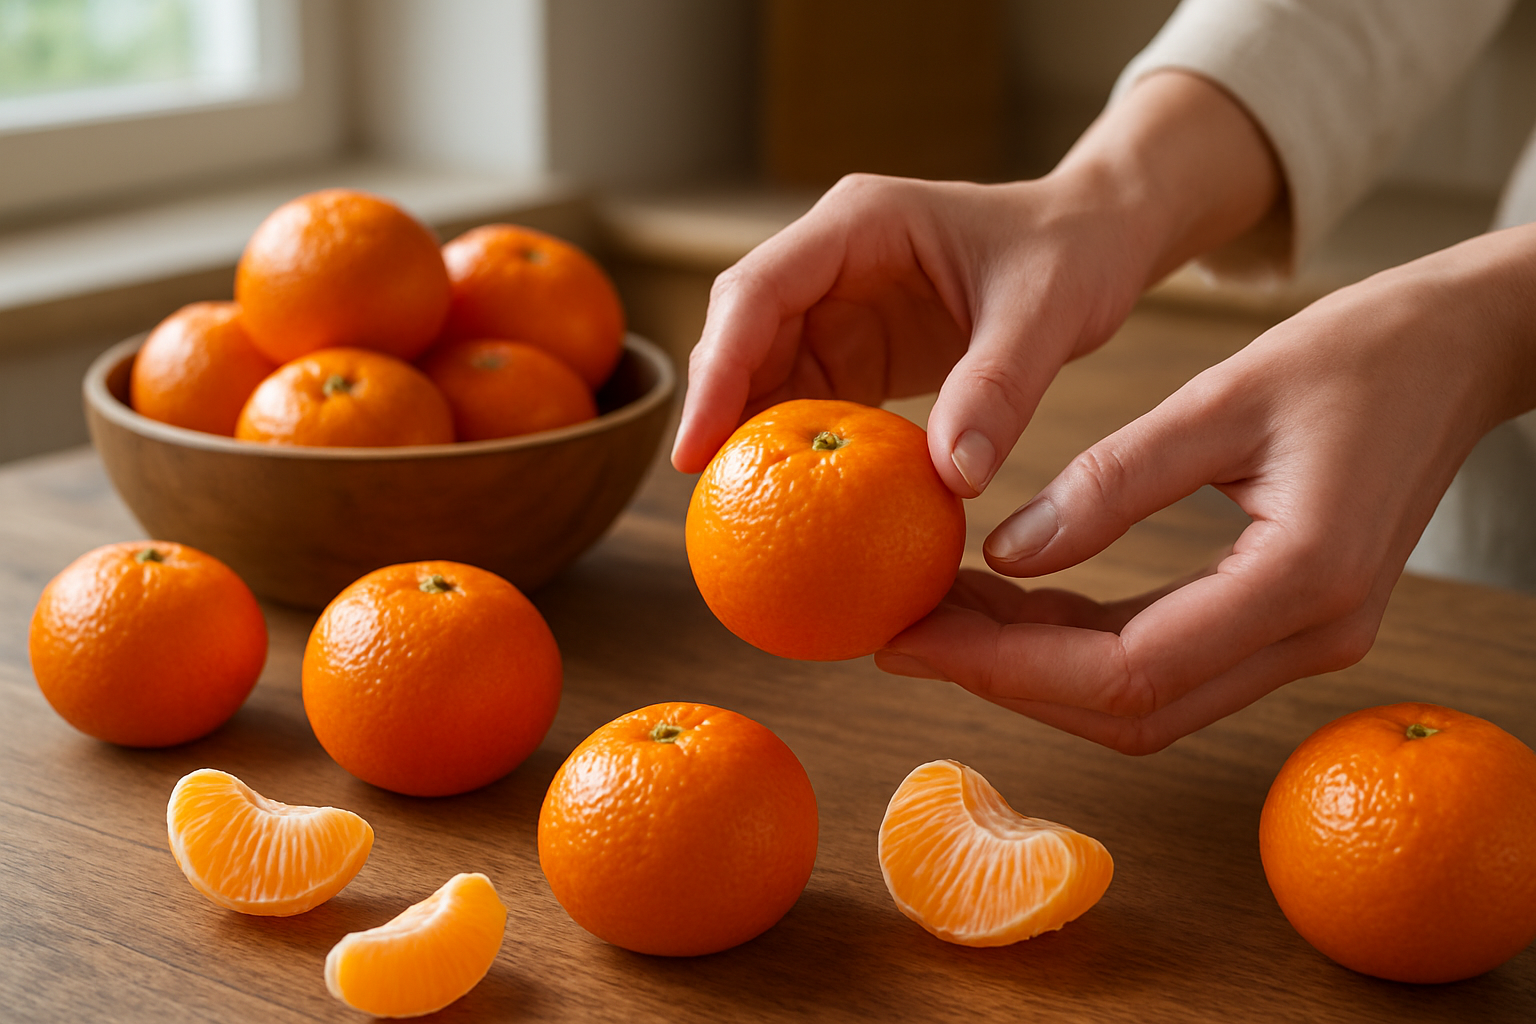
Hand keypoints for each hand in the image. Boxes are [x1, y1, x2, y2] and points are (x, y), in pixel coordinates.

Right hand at [671, 71, 1282, 496]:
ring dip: (753, 438)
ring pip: (765, 373)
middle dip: (719, 412)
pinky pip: (810, 402)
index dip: (717, 368)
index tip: (697, 448)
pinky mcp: (857, 348)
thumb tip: (955, 481)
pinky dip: (801, 452)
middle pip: (742, 334)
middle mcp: (832, 260)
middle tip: (709, 500)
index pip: (756, 291)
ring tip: (740, 516)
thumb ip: (999, 387)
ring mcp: (839, 305)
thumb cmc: (1073, 252)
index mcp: (857, 224)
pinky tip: (801, 509)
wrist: (1097, 239)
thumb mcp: (1045, 312)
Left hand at [877, 226, 1535, 752]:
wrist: (1459, 352)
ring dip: (1038, 672)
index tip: (913, 633)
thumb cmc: (1357, 353)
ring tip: (943, 617)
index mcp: (1303, 579)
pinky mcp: (1289, 625)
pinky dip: (1083, 649)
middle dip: (1006, 681)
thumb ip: (1112, 480)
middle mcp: (1313, 638)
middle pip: (1131, 710)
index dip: (1007, 666)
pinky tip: (1015, 606)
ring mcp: (1307, 642)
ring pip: (1146, 703)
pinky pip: (1169, 665)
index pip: (1127, 670)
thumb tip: (1004, 555)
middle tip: (905, 633)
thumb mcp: (1221, 394)